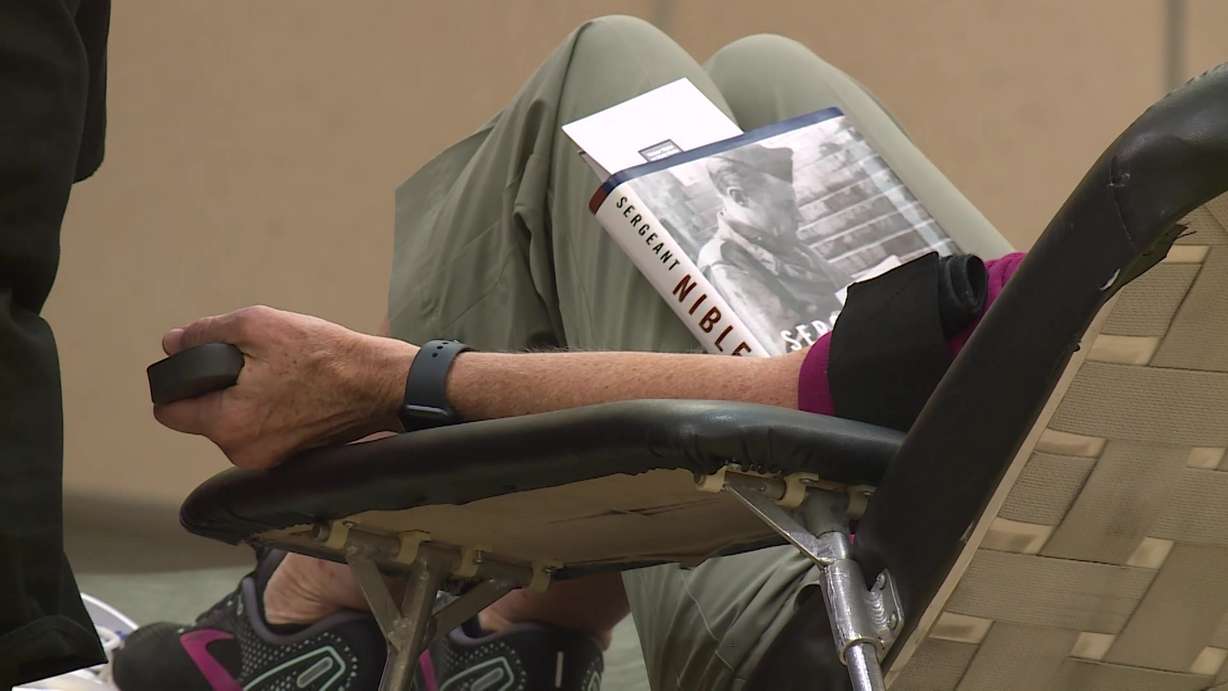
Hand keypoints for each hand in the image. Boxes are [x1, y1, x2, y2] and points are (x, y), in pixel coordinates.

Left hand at [154, 305, 414, 469]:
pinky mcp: (288, 458)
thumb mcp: (258, 325)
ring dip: (243, 397)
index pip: (169, 412)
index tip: (195, 365)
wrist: (379, 384)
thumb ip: (206, 333)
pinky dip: (266, 409)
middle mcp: (242, 452)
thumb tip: (173, 343)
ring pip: (232, 422)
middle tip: (252, 362)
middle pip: (203, 416)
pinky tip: (291, 389)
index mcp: (228, 424)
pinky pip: (259, 430)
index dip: (174, 382)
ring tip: (277, 373)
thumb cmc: (325, 355)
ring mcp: (267, 460)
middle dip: (217, 387)